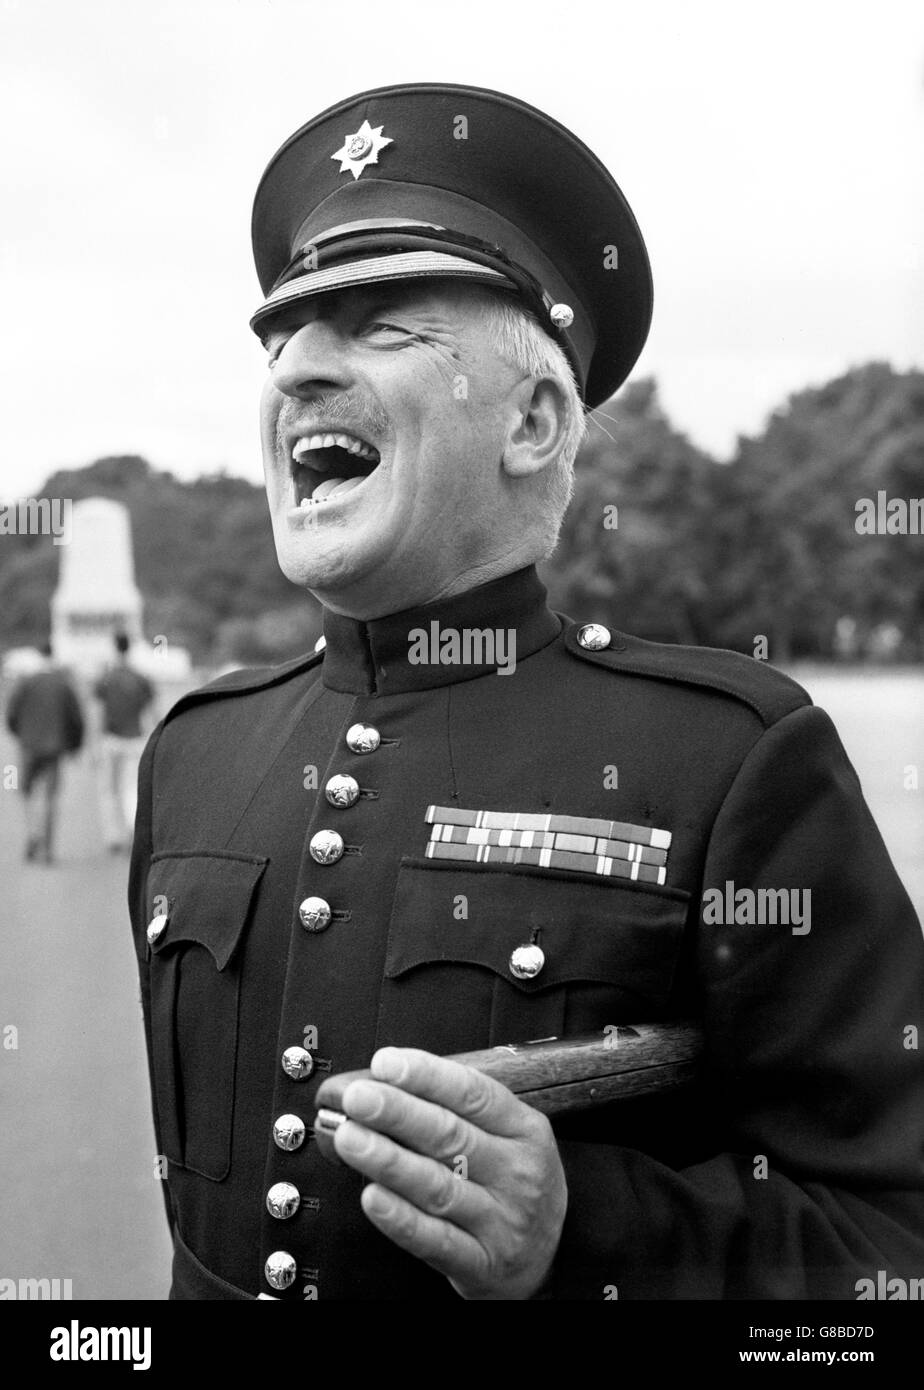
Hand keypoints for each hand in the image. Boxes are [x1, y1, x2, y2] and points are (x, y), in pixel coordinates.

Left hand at [333, 1046, 566, 1299]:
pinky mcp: (481, 1263)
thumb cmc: (513, 1182)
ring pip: (438, 1187)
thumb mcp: (508, 1136)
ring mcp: (500, 1220)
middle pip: (451, 1136)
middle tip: (359, 1098)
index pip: (474, 1094)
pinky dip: (401, 1219)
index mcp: (524, 1129)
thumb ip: (456, 1111)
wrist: (547, 1256)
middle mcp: (516, 1172)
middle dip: (399, 1112)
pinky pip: (435, 1240)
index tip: (386, 1063)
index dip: (427, 1076)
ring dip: (389, 1161)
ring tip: (351, 1138)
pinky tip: (373, 1197)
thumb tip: (386, 1085)